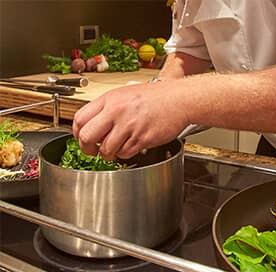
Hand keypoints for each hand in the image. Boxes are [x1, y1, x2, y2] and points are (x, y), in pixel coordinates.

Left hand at [73, 81, 188, 160]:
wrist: (179, 100)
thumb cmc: (155, 96)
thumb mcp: (125, 93)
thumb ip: (107, 108)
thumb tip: (93, 124)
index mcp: (110, 99)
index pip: (79, 119)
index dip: (77, 133)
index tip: (81, 138)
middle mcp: (116, 112)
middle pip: (86, 137)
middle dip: (87, 148)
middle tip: (92, 151)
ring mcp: (129, 126)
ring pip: (106, 150)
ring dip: (108, 154)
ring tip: (115, 149)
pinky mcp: (142, 139)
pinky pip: (124, 154)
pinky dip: (124, 154)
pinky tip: (130, 146)